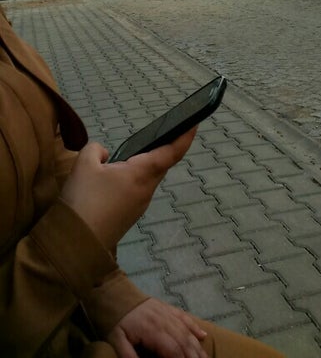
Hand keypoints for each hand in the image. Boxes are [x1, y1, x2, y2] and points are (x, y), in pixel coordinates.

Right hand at [60, 128, 196, 249]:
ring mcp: (139, 206)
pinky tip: (114, 178)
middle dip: (162, 148)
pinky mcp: (129, 217)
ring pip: (147, 179)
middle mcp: (146, 190)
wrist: (75, 246)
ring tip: (129, 154)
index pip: (171, 152)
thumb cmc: (84, 200)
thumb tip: (106, 156)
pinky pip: (136, 190)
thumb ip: (96, 150)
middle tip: (159, 132)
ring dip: (143, 165)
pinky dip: (133, 178)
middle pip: (160, 165)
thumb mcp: (84, 165)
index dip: (185, 137)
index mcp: (141, 174)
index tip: (194, 124)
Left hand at [106, 298, 207, 357]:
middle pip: (184, 342)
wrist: (115, 293)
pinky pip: (184, 317)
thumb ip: (130, 357)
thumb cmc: (116, 320)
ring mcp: (168, 313)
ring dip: (197, 346)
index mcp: (153, 331)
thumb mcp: (117, 341)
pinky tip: (203, 336)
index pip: (173, 350)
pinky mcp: (167, 308)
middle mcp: (165, 321)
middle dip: (194, 356)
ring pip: (187, 331)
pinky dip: (194, 327)